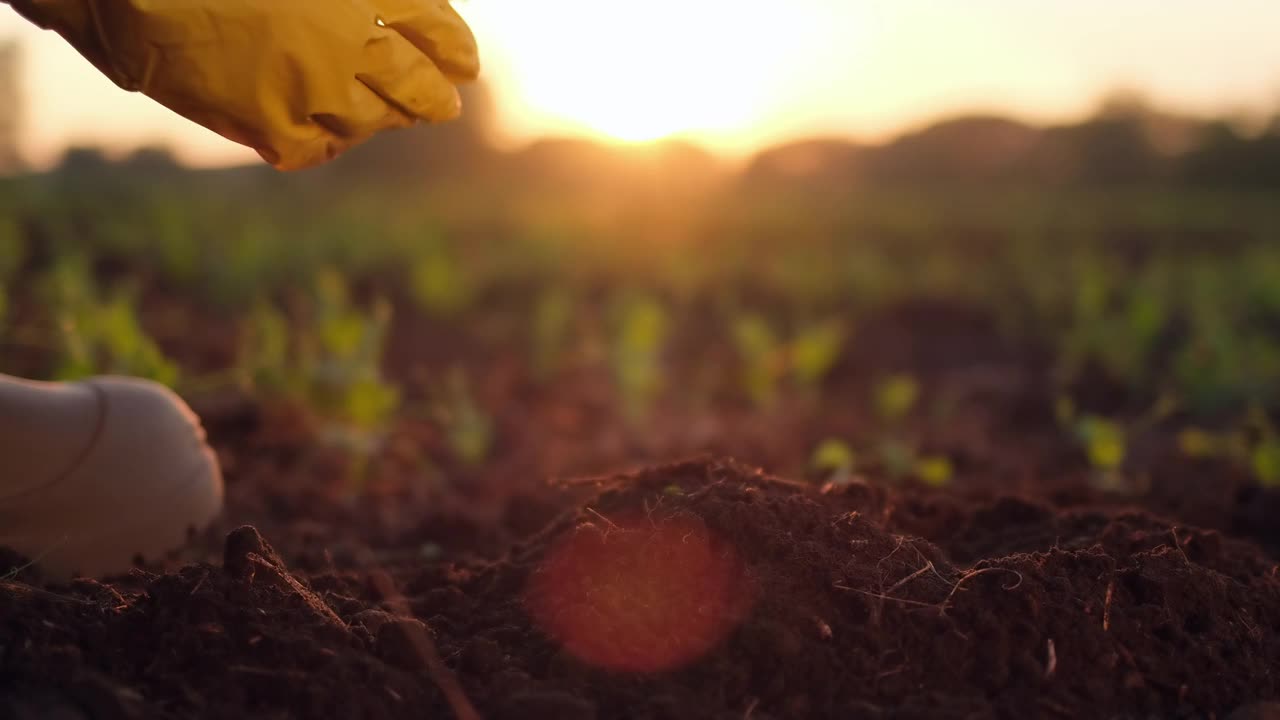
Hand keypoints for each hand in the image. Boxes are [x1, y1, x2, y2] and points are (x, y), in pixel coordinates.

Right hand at [8, 0, 479, 169]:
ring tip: (380, 115)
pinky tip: (325, 132)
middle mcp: (356, 43)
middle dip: (434, 97)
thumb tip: (383, 18)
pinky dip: (326, 140)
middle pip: (419, 87)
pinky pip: (321, 147)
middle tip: (443, 104)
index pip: (439, 29)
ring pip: (375, 122)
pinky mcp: (279, 129)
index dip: (453, 50)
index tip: (463, 64)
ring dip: (380, 118)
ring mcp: (321, 91)